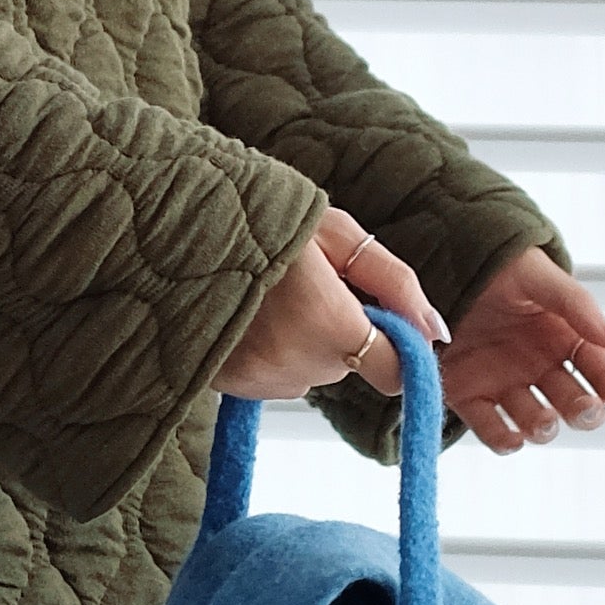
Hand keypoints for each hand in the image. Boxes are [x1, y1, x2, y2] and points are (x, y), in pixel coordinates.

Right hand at [216, 206, 447, 404]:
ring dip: (300, 342)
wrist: (168, 230)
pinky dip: (268, 352)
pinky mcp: (230, 388)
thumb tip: (436, 332)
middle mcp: (296, 364)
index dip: (391, 346)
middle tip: (300, 285)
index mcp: (328, 323)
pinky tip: (245, 317)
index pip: (392, 371)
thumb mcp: (334, 233)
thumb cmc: (255, 217)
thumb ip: (395, 283)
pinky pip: (273, 377)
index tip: (374, 319)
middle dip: (336, 330)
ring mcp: (259, 380)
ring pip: (308, 372)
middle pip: (346, 364)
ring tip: (266, 297)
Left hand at [441, 242, 604, 450]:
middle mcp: (541, 365)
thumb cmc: (494, 265)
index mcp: (566, 336)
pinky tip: (512, 438)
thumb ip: (579, 307)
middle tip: (583, 408)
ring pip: (537, 420)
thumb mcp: (538, 277)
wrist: (433, 260)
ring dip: (545, 427)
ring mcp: (506, 383)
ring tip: (543, 422)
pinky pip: (492, 429)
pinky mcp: (470, 396)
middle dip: (584, 411)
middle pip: (575, 402)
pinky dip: (504, 440)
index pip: (603, 370)